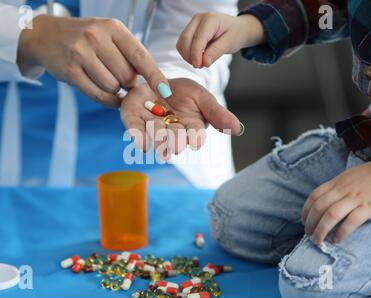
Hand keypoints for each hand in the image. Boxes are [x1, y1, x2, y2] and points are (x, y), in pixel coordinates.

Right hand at [17, 15, 171, 105]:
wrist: (47, 36)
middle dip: (128, 82)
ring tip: (107, 79)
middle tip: (119, 77)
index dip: (155, 76)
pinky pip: (98, 96)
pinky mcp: (70, 72)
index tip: (166, 91)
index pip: (140, 56)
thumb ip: (129, 54)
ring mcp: (81, 54)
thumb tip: (151, 82)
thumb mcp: (109, 35)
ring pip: (113, 87)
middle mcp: (96, 37)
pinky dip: (107, 101)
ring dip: (115, 90)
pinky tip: (108, 95)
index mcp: (113, 28)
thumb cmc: (87, 39)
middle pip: (127, 76)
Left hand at [120, 78, 242, 159]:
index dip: (194, 138)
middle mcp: (169, 131)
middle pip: (173, 139)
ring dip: (157, 140)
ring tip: (161, 142)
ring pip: (154, 135)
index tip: (196, 140)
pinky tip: (142, 144)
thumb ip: (217, 114)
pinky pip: (133, 128)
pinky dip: (137, 136)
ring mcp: (149, 125)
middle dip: (174, 142)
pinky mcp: (132, 117)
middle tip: (176, 146)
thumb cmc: (183, 92)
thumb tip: (238, 129)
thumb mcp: (203, 98)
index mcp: (189, 129)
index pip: (194, 136)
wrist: (158, 77)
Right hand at [177, 12, 264, 68]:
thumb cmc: (235, 34)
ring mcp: (192, 23)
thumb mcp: (230, 43)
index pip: (198, 38)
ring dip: (187, 56)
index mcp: (210, 19)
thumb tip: (204, 62)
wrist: (236, 29)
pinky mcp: (189, 30)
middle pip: (186, 40)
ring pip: (181, 43)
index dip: (196, 54)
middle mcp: (198, 18)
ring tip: (200, 62)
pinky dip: (186, 54)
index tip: (199, 66)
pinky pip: (182, 44)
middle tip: (201, 66)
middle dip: (190, 56)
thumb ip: (216, 52)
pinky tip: (196, 58)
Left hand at [302, 159, 370, 244]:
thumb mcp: (346, 178)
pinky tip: (337, 240)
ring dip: (321, 230)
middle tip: (309, 235)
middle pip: (319, 208)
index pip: (313, 197)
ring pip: (331, 215)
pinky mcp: (368, 207)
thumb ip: (334, 189)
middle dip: (310, 224)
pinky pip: (351, 221)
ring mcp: (355, 198)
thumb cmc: (368, 177)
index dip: (305, 211)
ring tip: (318, 241)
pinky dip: (341, 232)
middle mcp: (342, 190)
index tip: (303, 222)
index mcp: (335, 183)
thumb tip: (321, 204)